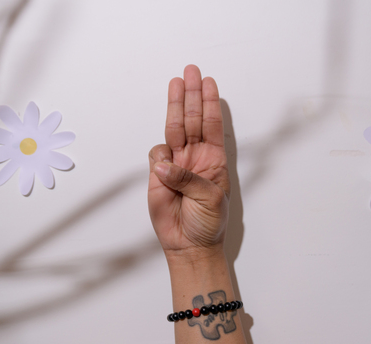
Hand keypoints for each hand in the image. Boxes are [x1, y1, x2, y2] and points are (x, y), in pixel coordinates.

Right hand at [148, 65, 229, 261]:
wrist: (189, 245)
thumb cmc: (209, 223)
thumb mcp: (209, 198)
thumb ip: (188, 178)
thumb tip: (164, 165)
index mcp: (214, 159)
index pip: (211, 125)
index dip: (209, 103)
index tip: (208, 82)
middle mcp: (196, 157)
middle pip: (192, 120)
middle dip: (191, 95)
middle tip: (189, 71)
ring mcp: (176, 164)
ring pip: (174, 129)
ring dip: (175, 106)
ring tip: (176, 84)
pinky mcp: (158, 175)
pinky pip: (156, 154)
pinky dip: (159, 153)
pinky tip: (165, 162)